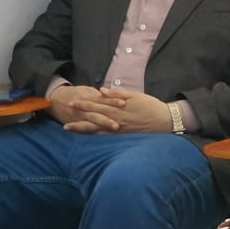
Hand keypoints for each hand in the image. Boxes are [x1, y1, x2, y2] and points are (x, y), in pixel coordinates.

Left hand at [60, 87, 175, 133]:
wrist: (165, 121)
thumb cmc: (151, 107)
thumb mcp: (136, 95)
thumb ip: (118, 93)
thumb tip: (101, 90)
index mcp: (118, 108)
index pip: (97, 105)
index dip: (84, 103)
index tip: (72, 102)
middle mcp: (116, 120)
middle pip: (93, 117)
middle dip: (78, 116)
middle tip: (64, 116)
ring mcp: (118, 130)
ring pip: (96, 129)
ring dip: (81, 129)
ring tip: (68, 128)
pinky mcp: (123, 137)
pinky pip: (105, 138)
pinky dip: (94, 137)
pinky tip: (85, 138)